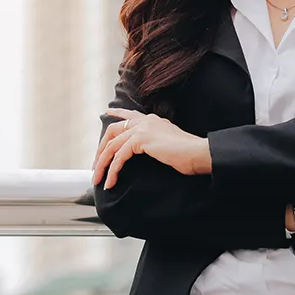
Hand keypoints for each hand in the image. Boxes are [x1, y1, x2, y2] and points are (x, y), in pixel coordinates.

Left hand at [93, 109, 210, 188]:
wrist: (198, 153)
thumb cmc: (189, 155)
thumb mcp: (169, 145)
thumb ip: (156, 143)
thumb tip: (148, 151)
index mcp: (153, 120)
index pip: (130, 114)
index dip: (117, 114)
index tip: (107, 113)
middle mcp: (146, 121)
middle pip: (113, 130)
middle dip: (101, 149)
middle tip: (96, 166)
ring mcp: (143, 128)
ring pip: (112, 145)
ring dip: (103, 164)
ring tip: (99, 179)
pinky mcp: (141, 139)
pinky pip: (119, 156)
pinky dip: (112, 170)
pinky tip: (111, 181)